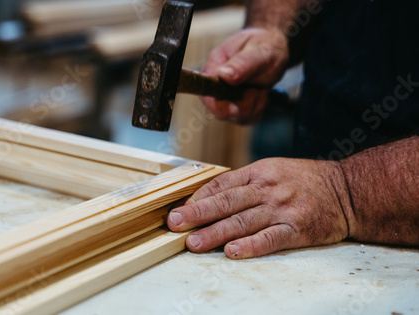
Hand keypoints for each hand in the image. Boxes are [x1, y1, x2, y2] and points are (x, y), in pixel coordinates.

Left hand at [167, 158, 351, 258]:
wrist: (347, 190)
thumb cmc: (304, 180)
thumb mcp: (272, 170)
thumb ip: (243, 183)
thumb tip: (209, 197)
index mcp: (258, 172)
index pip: (221, 184)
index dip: (198, 198)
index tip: (179, 210)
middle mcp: (267, 189)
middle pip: (226, 202)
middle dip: (196, 214)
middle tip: (175, 224)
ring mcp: (282, 208)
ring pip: (242, 221)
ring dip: (215, 233)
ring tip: (194, 243)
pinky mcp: (297, 228)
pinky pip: (270, 238)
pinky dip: (251, 246)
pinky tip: (233, 252)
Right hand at [201, 27, 288, 123]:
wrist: (274, 48)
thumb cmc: (265, 45)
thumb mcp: (259, 51)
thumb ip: (242, 63)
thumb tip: (223, 75)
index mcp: (215, 67)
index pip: (207, 93)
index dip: (219, 105)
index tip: (236, 104)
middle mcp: (217, 85)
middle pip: (221, 111)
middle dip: (244, 106)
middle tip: (256, 90)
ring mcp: (227, 97)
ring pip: (236, 118)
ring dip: (254, 107)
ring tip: (260, 89)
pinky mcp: (238, 106)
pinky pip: (246, 119)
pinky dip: (258, 111)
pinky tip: (261, 96)